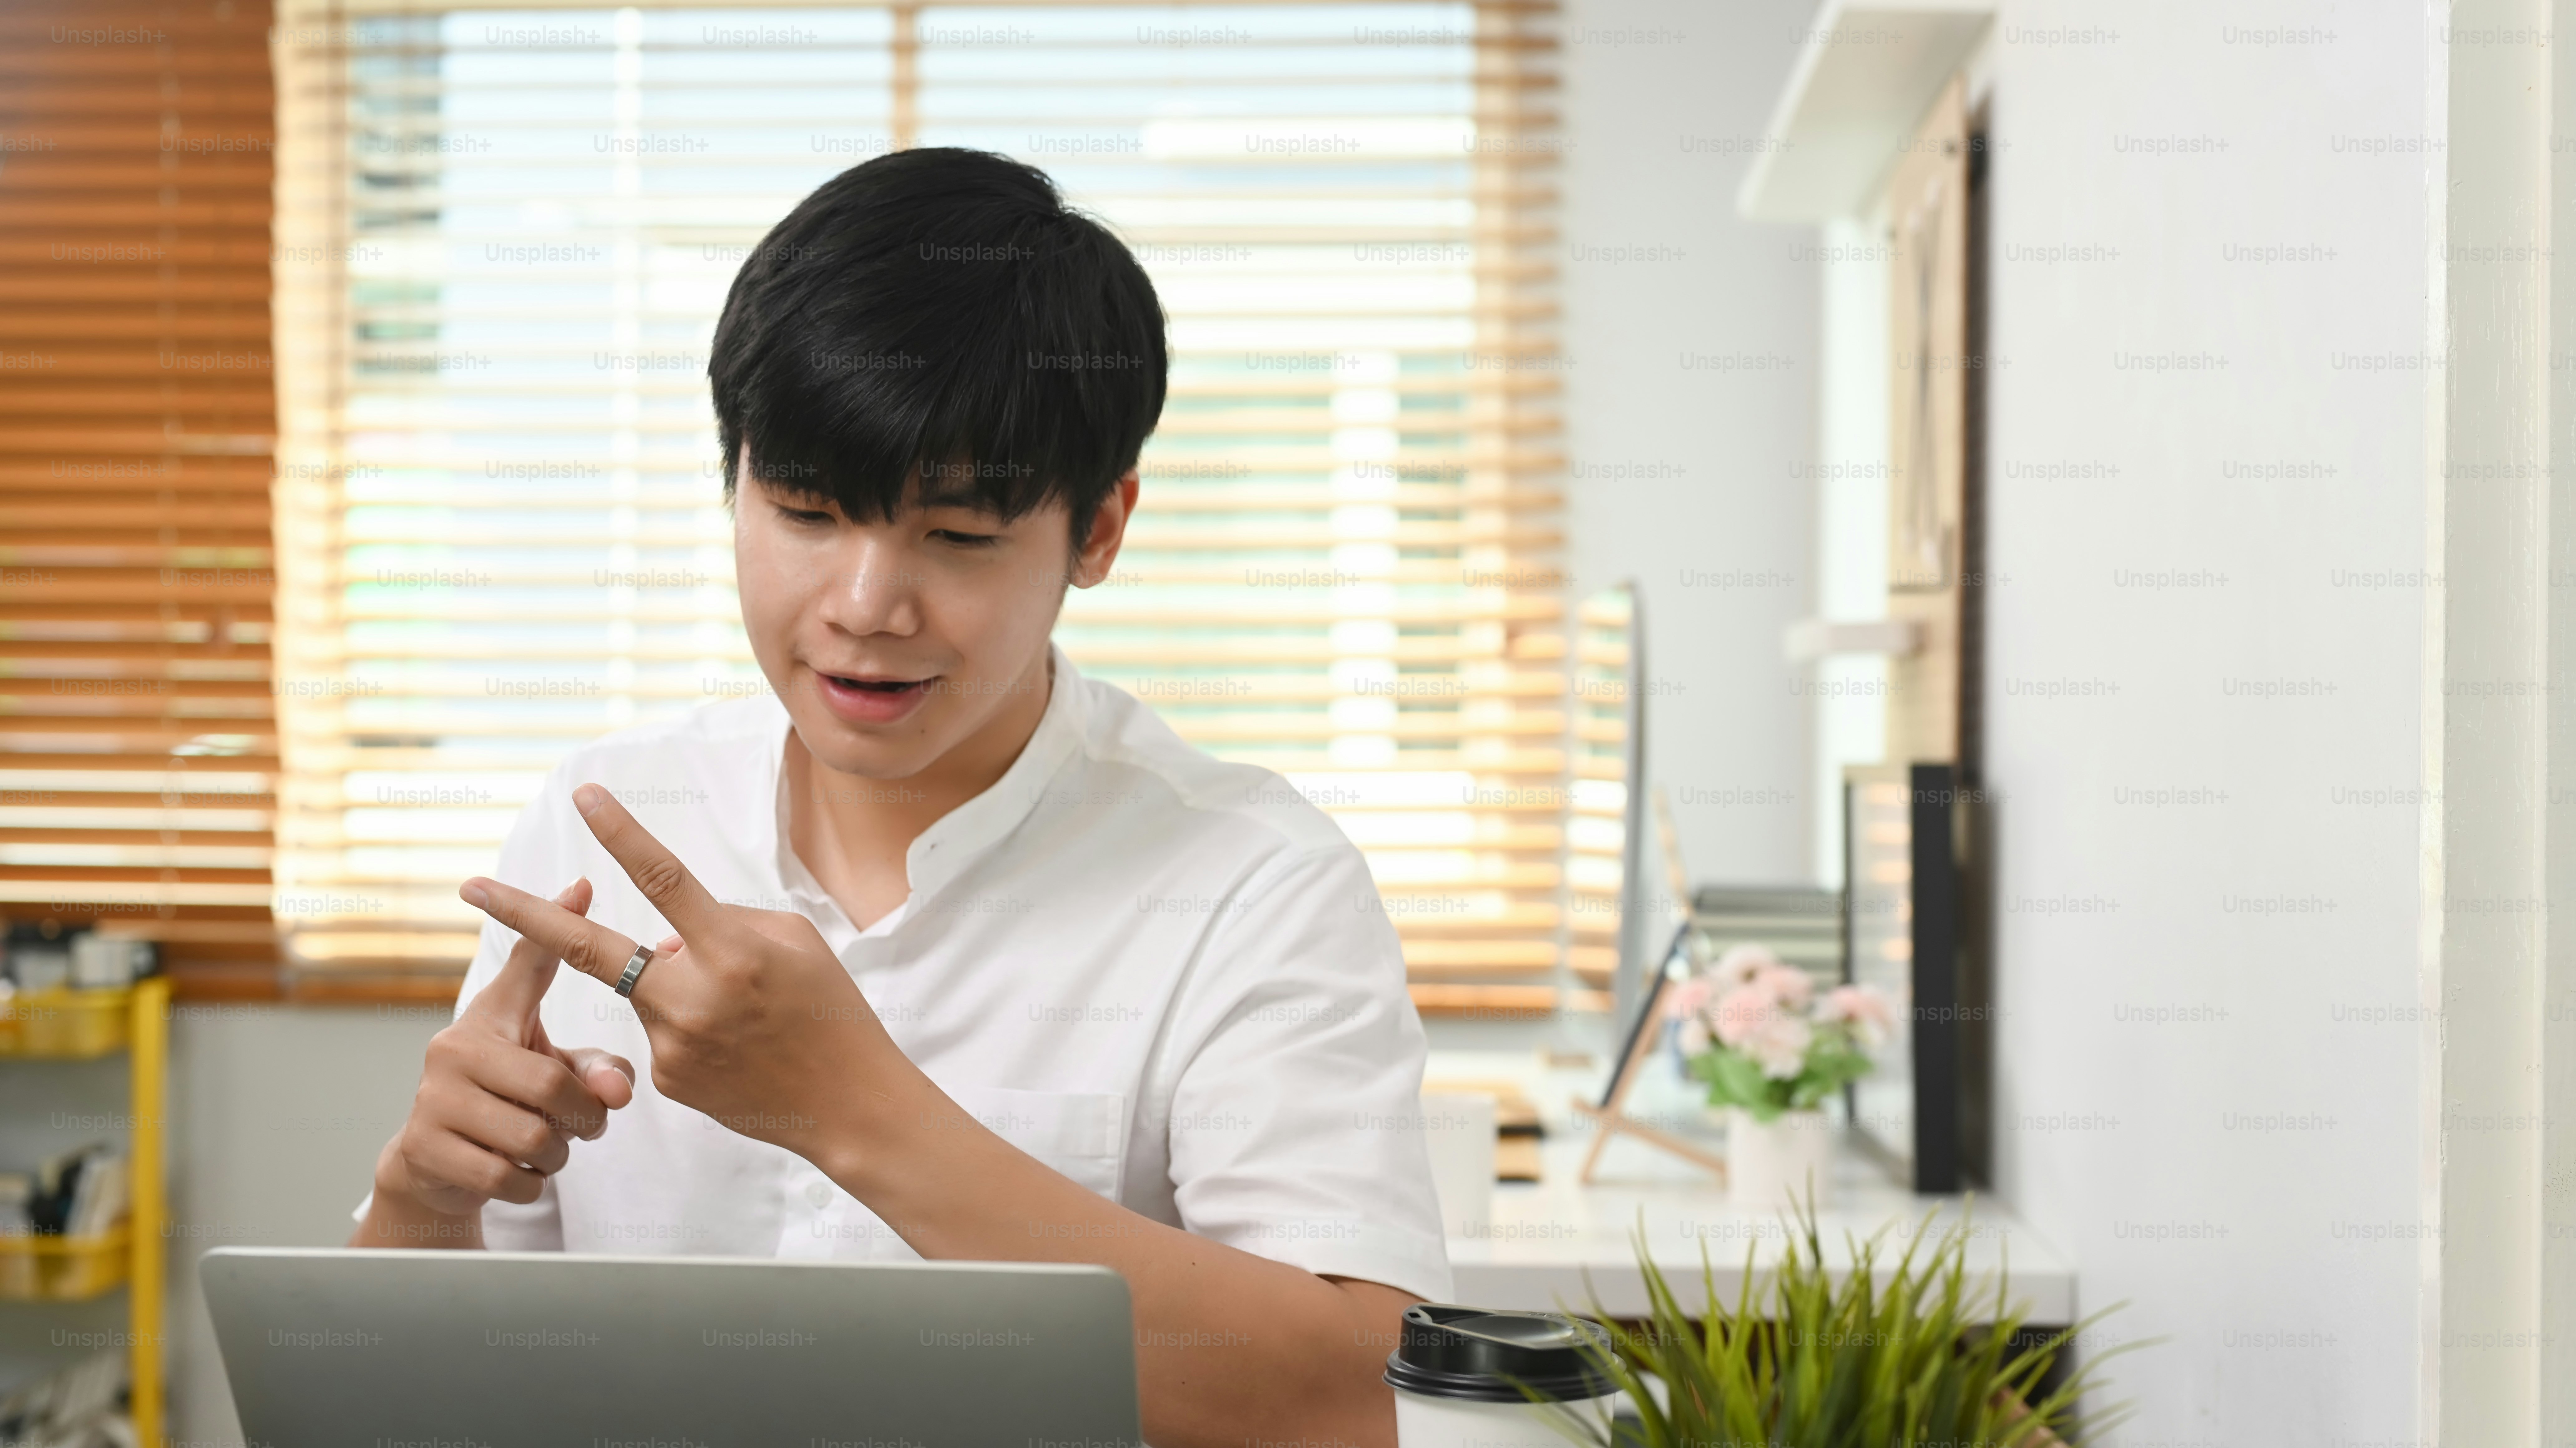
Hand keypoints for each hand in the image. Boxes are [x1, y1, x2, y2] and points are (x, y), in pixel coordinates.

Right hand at [381, 878, 638, 1216]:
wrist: (436, 1162)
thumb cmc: (508, 1100)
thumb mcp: (549, 1070)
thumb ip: (595, 1069)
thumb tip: (619, 1090)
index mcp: (488, 1018)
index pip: (527, 967)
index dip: (555, 926)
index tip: (586, 883)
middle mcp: (452, 1050)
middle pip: (551, 1086)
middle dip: (584, 1117)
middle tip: (586, 1123)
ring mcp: (433, 1100)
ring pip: (533, 1137)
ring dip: (558, 1152)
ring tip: (549, 1145)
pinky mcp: (426, 1149)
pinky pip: (507, 1176)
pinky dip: (531, 1182)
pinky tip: (522, 1169)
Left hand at [457, 784, 897, 1169]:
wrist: (849, 1105)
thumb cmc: (830, 1010)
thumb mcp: (794, 943)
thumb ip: (723, 925)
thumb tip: (660, 941)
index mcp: (732, 951)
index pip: (663, 878)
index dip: (621, 833)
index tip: (584, 796)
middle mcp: (693, 997)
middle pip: (588, 949)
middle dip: (522, 916)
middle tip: (470, 888)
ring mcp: (673, 1044)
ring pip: (645, 990)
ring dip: (675, 985)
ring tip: (744, 1014)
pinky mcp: (667, 1079)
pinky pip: (661, 1031)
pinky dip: (690, 1025)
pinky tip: (737, 1047)